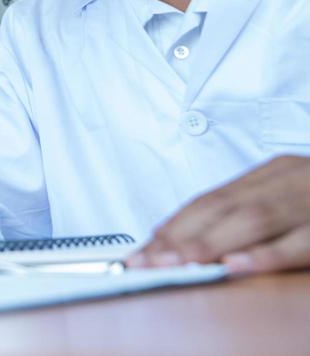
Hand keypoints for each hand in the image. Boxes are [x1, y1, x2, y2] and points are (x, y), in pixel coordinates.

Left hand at [129, 155, 309, 274]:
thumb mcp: (289, 193)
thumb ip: (249, 210)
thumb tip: (192, 238)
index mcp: (272, 173)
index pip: (212, 199)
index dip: (175, 224)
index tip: (145, 248)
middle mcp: (286, 181)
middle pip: (223, 208)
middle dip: (181, 235)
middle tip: (146, 260)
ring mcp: (309, 202)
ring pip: (252, 221)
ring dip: (210, 243)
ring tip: (177, 262)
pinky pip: (298, 242)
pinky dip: (265, 255)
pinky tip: (235, 265)